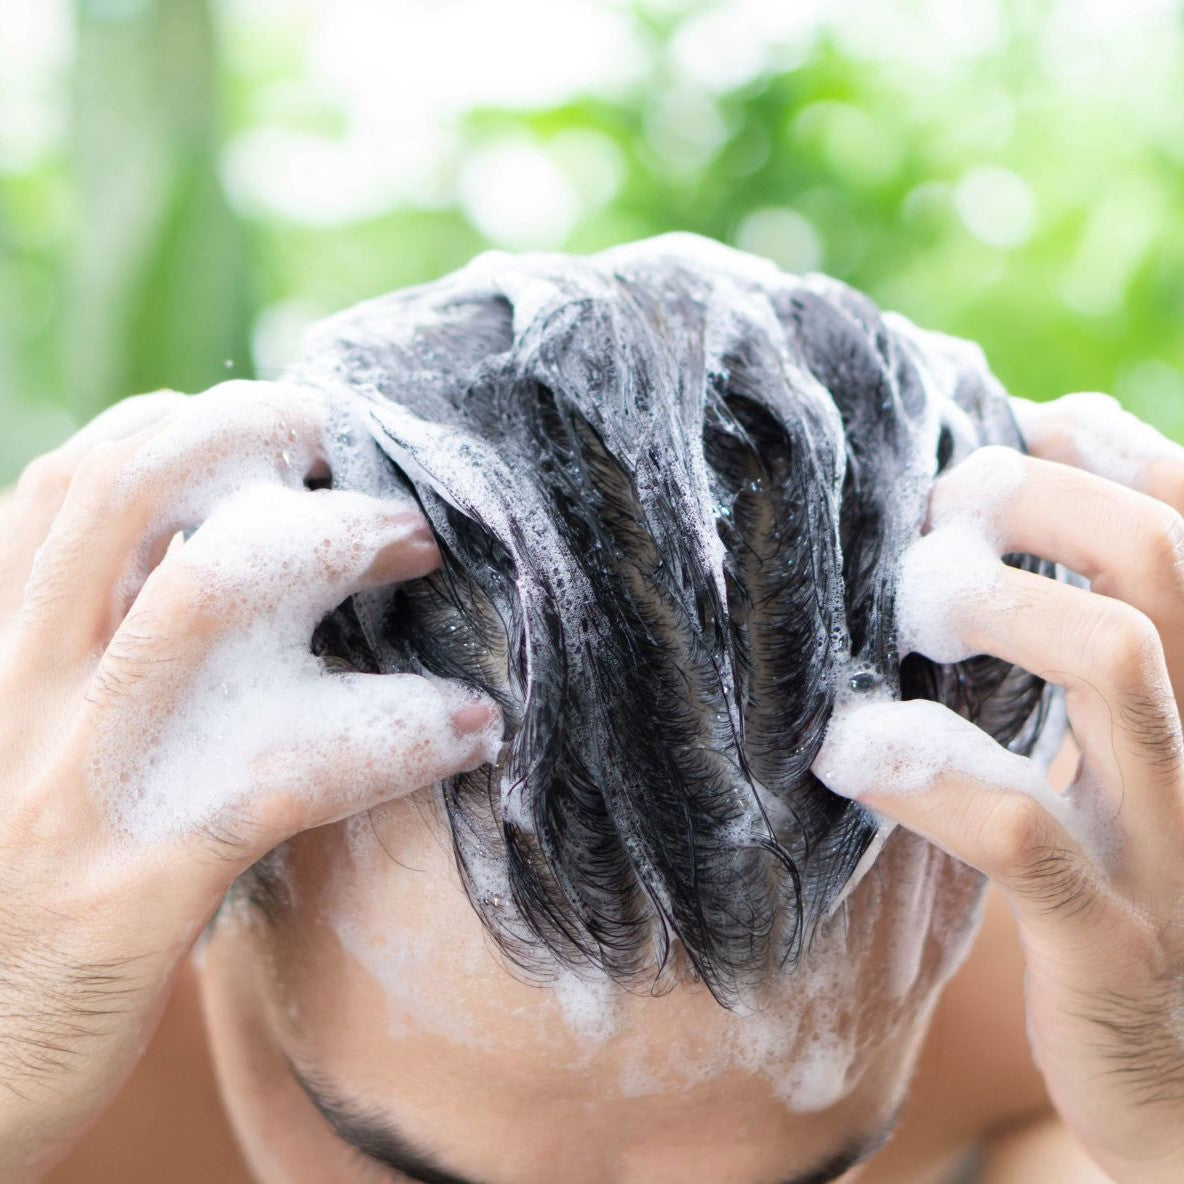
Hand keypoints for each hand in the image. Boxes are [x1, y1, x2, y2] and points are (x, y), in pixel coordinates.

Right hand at [0, 383, 499, 1180]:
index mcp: (2, 655)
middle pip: (129, 493)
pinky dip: (392, 731)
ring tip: (416, 544)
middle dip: (253, 434)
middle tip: (354, 443)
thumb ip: (104, 657)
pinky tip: (470, 725)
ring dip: (324, 547)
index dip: (180, 425)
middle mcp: (22, 695)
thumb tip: (219, 564)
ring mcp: (74, 786)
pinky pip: (287, 772)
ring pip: (200, 600)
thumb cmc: (35, 888)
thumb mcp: (44, 747)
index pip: (69, 485)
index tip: (282, 424)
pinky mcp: (138, 885)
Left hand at [815, 394, 1183, 1183]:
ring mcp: (1173, 847)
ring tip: (907, 598)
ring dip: (995, 604)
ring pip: (1119, 665)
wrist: (1174, 1076)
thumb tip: (1004, 507)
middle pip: (1161, 564)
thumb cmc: (1117, 876)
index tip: (1022, 421)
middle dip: (1041, 501)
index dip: (1116, 451)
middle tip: (942, 508)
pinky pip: (1021, 831)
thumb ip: (1087, 641)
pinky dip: (927, 768)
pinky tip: (847, 747)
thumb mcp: (1122, 752)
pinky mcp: (1107, 941)